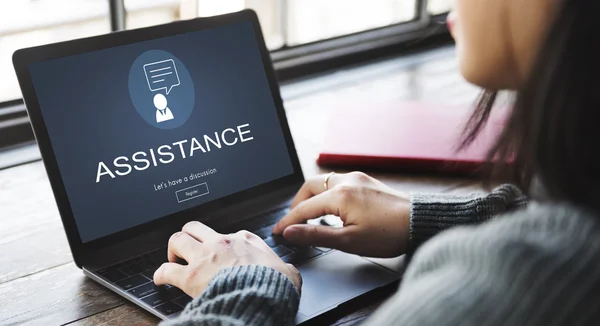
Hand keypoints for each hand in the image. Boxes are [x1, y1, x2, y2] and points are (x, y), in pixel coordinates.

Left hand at [154, 221, 301, 296]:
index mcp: (245, 240)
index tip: (223, 253)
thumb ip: (284, 268)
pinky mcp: (191, 275)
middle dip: (189, 235)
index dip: (223, 243)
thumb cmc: (274, 285)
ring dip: (173, 249)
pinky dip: (160, 274)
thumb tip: (289, 273)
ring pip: (178, 239)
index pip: (229, 234)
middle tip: (188, 248)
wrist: (262, 296)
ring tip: (173, 258)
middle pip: (196, 227)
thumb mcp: (288, 272)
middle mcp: (222, 243)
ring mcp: (204, 257)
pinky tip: (160, 279)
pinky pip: (166, 270)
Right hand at [272, 172, 409, 257]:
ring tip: (309, 216)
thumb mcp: (349, 241)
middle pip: (309, 187)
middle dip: (297, 203)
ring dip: (312, 197)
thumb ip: (316, 235)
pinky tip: (331, 208)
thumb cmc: (389, 234)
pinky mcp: (366, 181)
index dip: (288, 221)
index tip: (277, 232)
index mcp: (339, 195)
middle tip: (293, 222)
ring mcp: (357, 178)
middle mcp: (346, 181)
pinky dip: (326, 193)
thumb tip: (291, 232)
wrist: (420, 222)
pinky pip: (337, 182)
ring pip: (323, 182)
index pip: (304, 208)